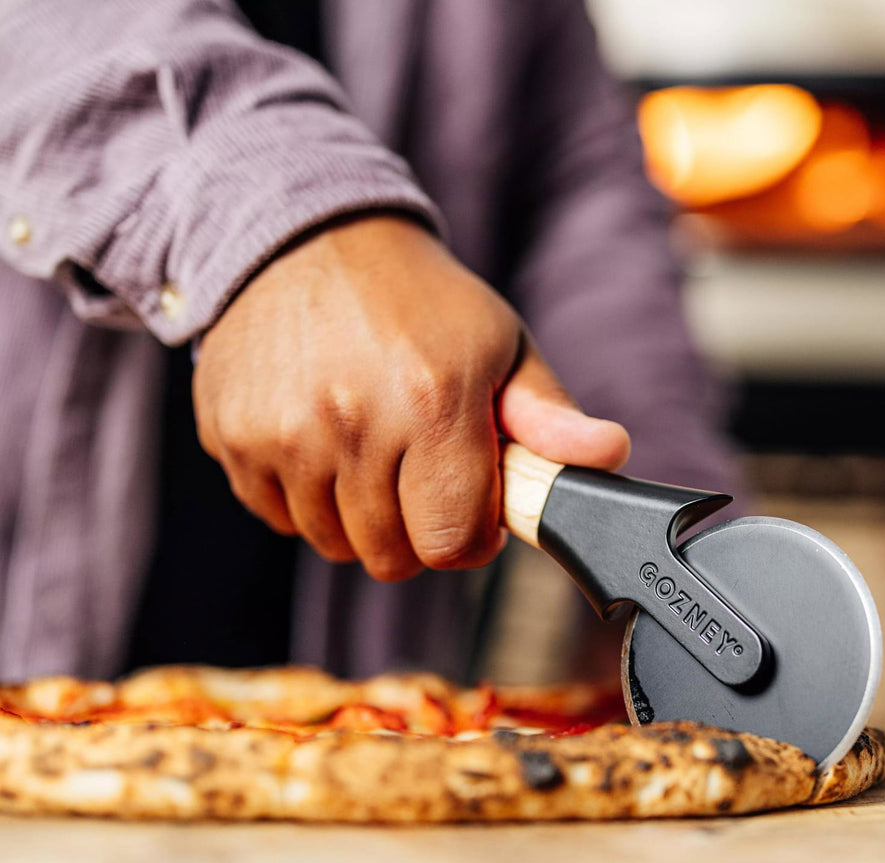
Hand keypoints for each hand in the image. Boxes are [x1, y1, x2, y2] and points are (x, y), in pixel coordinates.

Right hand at [193, 215, 629, 580]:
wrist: (304, 237)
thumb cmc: (418, 300)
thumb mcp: (500, 344)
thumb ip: (550, 416)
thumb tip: (608, 456)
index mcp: (433, 401)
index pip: (451, 542)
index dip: (469, 538)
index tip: (473, 508)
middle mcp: (351, 423)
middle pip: (391, 557)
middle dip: (419, 531)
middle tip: (425, 474)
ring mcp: (282, 434)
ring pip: (333, 544)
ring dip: (362, 518)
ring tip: (376, 452)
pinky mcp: (231, 437)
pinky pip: (279, 517)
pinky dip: (306, 498)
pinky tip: (324, 443)